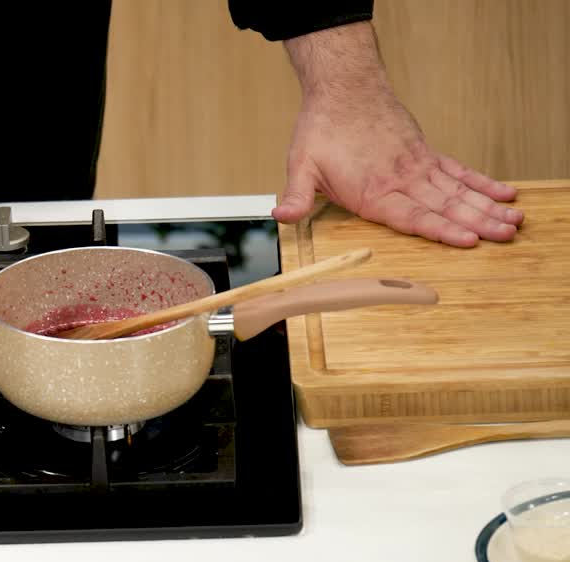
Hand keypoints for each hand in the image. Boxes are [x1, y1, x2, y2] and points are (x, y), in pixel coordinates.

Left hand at [272, 87, 522, 247]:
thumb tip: (280, 217)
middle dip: (477, 223)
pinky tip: (503, 194)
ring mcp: (417, 166)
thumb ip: (296, 196)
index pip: (412, 216)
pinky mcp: (424, 153)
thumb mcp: (300, 165)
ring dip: (487, 207)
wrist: (344, 89)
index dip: (441, 230)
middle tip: (506, 236)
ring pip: (457, 191)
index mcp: (372, 191)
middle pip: (444, 206)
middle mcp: (401, 179)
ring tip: (513, 221)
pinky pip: (457, 171)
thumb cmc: (322, 129)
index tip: (468, 240)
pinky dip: (481, 183)